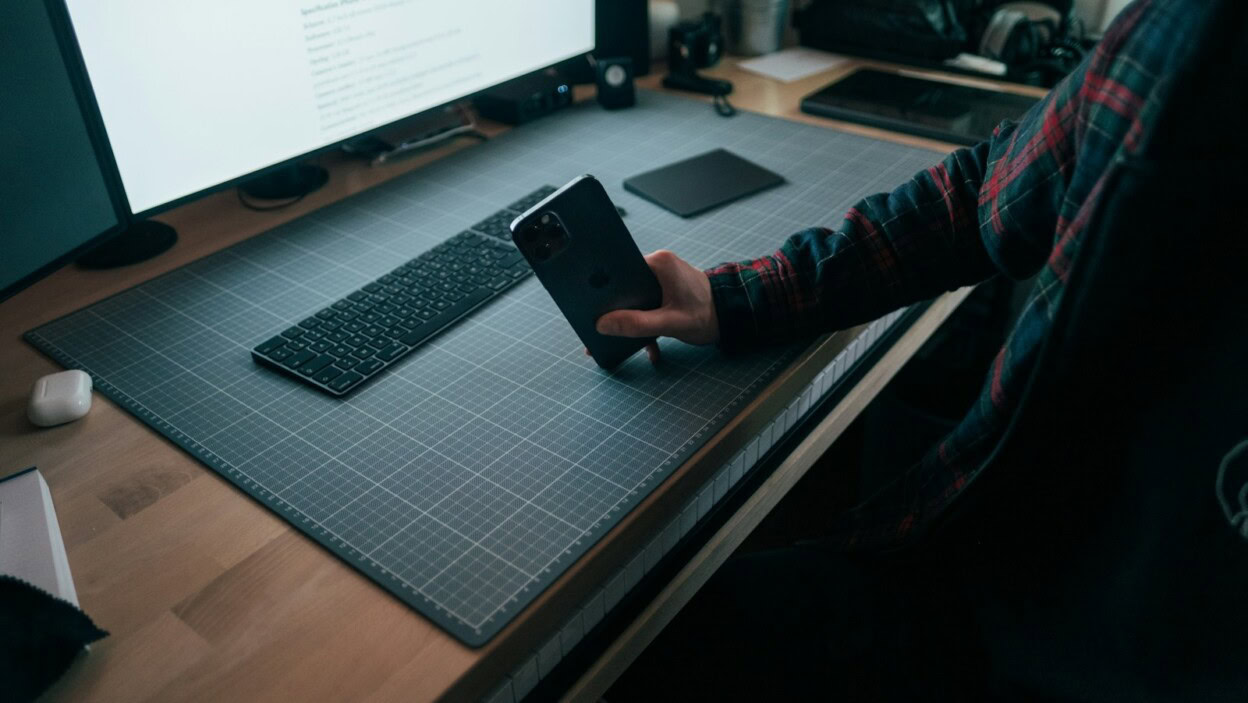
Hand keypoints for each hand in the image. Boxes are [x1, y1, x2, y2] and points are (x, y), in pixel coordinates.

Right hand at [593, 250, 718, 362]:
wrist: (733, 317)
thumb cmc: (708, 315)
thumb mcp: (670, 323)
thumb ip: (637, 324)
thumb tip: (603, 325)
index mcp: (659, 263)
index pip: (620, 271)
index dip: (603, 291)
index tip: (591, 309)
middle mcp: (658, 265)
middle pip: (624, 288)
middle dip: (615, 312)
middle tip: (600, 331)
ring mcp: (661, 278)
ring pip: (634, 299)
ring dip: (631, 322)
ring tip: (622, 342)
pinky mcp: (665, 290)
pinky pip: (646, 305)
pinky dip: (645, 324)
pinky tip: (648, 345)